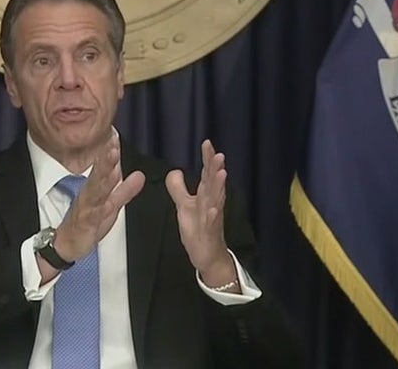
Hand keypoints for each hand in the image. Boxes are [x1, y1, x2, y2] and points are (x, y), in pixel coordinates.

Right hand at [55, 132, 145, 261]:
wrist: (67, 244)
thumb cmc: (88, 223)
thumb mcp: (111, 205)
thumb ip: (125, 190)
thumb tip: (140, 175)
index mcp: (97, 189)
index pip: (104, 168)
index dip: (110, 152)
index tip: (115, 135)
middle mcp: (90, 195)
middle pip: (99, 174)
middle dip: (107, 158)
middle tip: (113, 143)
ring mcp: (87, 208)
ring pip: (95, 188)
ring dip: (103, 172)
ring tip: (111, 158)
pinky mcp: (85, 223)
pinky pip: (92, 213)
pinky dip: (98, 204)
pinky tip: (105, 199)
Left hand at [165, 140, 236, 287]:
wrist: (207, 255)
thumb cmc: (198, 227)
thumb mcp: (184, 205)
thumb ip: (178, 188)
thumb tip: (175, 170)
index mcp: (205, 195)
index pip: (207, 173)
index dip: (207, 159)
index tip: (207, 143)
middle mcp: (211, 203)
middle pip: (214, 183)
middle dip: (216, 169)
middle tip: (218, 154)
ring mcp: (212, 218)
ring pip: (216, 200)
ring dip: (219, 187)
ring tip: (222, 173)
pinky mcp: (210, 233)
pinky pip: (212, 223)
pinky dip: (213, 216)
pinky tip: (213, 209)